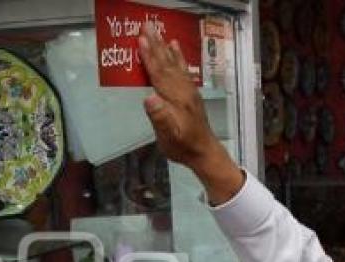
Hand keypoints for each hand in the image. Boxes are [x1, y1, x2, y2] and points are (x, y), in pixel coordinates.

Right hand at [138, 22, 243, 206]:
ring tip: (159, 32)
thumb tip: (149, 98)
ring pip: (174, 64)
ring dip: (164, 48)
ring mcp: (188, 90)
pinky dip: (177, 57)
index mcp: (176, 99)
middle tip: (147, 25)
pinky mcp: (190, 93)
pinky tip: (175, 48)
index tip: (141, 39)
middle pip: (166, 64)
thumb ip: (160, 117)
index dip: (149, 57)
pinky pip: (182, 69)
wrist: (204, 152)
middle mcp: (183, 90)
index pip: (159, 73)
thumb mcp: (169, 136)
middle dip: (156, 45)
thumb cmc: (183, 146)